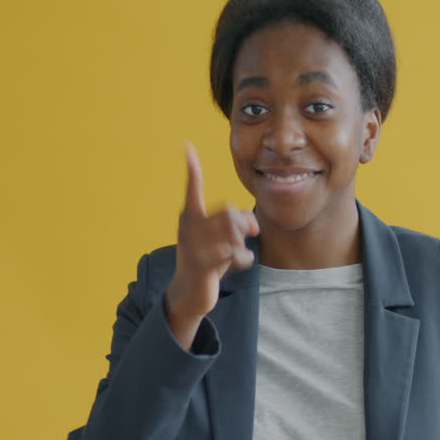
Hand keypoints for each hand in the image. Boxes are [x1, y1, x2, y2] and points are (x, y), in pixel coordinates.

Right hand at [164, 142, 259, 347]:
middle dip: (244, 221)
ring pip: (233, 232)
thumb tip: (252, 222)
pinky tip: (240, 263)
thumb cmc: (207, 260)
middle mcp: (188, 228)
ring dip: (244, 243)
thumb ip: (235, 223)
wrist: (188, 293)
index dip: (192, 168)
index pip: (191, 188)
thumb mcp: (220, 238)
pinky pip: (235, 253)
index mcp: (190, 217)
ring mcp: (194, 246)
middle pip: (228, 211)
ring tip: (240, 253)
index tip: (187, 145)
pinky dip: (244, 258)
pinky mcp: (203, 265)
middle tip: (251, 232)